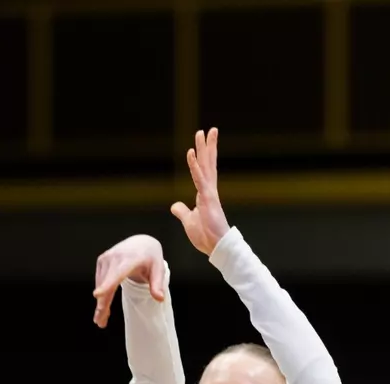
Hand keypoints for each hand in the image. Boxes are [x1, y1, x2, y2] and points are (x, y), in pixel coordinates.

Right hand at [91, 235, 165, 327]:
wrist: (141, 243)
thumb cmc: (151, 258)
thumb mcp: (158, 269)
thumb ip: (157, 284)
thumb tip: (160, 299)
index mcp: (129, 259)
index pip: (118, 274)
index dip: (107, 285)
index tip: (98, 295)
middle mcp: (115, 258)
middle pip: (106, 285)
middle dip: (102, 304)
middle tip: (100, 322)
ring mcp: (106, 259)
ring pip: (101, 285)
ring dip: (101, 304)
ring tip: (101, 320)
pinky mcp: (101, 261)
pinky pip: (100, 282)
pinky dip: (102, 296)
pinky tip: (103, 309)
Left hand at [170, 127, 231, 255]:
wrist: (215, 247)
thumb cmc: (205, 235)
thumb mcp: (189, 221)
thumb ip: (182, 211)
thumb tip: (175, 205)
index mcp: (206, 193)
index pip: (205, 170)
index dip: (204, 155)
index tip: (204, 142)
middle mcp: (209, 190)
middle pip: (208, 163)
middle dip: (208, 146)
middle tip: (209, 130)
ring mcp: (209, 193)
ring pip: (205, 166)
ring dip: (203, 148)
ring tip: (202, 133)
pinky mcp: (207, 198)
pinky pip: (199, 178)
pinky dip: (194, 165)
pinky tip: (191, 153)